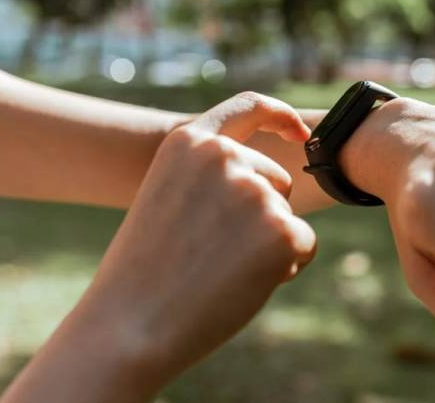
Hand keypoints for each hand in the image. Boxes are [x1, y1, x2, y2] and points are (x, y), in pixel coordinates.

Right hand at [0, 93, 315, 402]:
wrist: (130, 327)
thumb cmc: (145, 272)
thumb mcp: (167, 198)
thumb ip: (210, 178)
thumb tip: (261, 185)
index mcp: (189, 143)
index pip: (248, 107)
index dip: (280, 117)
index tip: (301, 132)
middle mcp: (225, 157)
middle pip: (277, 180)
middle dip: (263, 214)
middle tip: (215, 254)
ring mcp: (255, 191)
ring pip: (288, 217)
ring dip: (269, 245)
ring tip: (220, 272)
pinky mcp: (281, 230)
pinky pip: (304, 245)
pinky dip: (286, 268)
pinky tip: (243, 286)